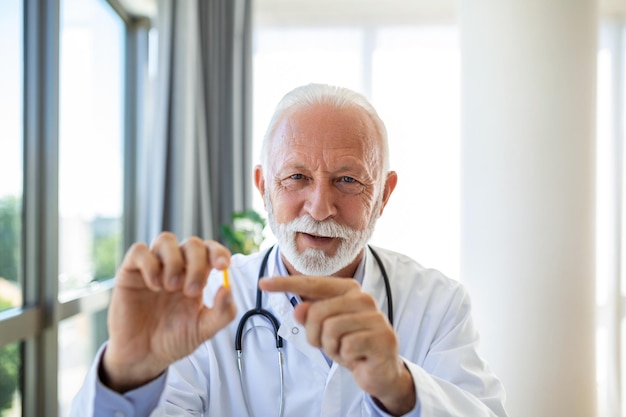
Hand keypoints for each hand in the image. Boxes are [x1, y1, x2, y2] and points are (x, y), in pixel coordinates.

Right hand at [102, 232, 236, 391]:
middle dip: (197, 264)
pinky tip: (154, 285)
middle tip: (192, 291)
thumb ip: (222, 312)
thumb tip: (228, 288)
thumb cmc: (174, 339)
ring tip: (171, 287)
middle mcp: (177, 267)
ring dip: (174, 261)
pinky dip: (150, 264)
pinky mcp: (130, 272)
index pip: (210, 250)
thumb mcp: (204, 330)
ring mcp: (154, 267)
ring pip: (166, 240)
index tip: (223, 266)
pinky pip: (139, 251)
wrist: (144, 357)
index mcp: (197, 275)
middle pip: (192, 244)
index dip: (218, 252)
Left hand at [258, 276, 415, 415]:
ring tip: (344, 350)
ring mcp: (375, 317)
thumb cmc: (351, 344)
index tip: (263, 283)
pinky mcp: (382, 337)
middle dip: (314, 335)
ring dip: (330, 347)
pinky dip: (345, 357)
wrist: (380, 369)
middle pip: (317, 312)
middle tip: (328, 344)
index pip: (312, 283)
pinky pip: (347, 346)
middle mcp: (363, 298)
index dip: (286, 283)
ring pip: (330, 330)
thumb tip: (299, 310)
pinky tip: (356, 357)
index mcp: (348, 289)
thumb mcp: (324, 330)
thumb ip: (310, 315)